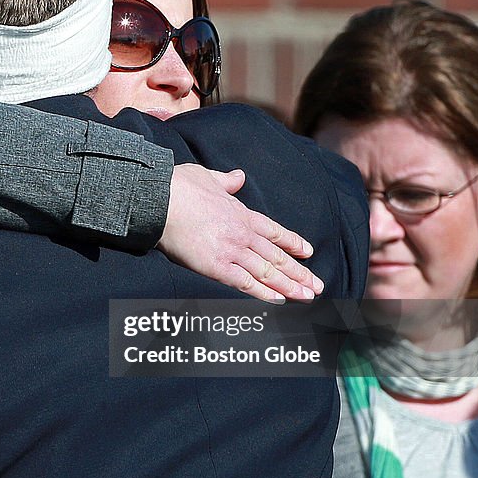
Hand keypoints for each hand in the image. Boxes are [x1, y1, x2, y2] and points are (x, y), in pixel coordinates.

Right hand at [158, 165, 322, 302]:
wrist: (160, 200)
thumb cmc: (178, 186)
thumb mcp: (207, 176)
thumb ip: (226, 181)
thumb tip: (238, 177)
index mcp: (240, 212)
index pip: (274, 231)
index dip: (293, 243)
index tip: (308, 252)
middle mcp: (242, 233)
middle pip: (277, 256)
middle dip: (299, 272)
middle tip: (316, 285)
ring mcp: (231, 250)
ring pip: (267, 272)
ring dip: (289, 286)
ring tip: (306, 296)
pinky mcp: (216, 266)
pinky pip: (245, 283)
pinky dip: (263, 293)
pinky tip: (279, 300)